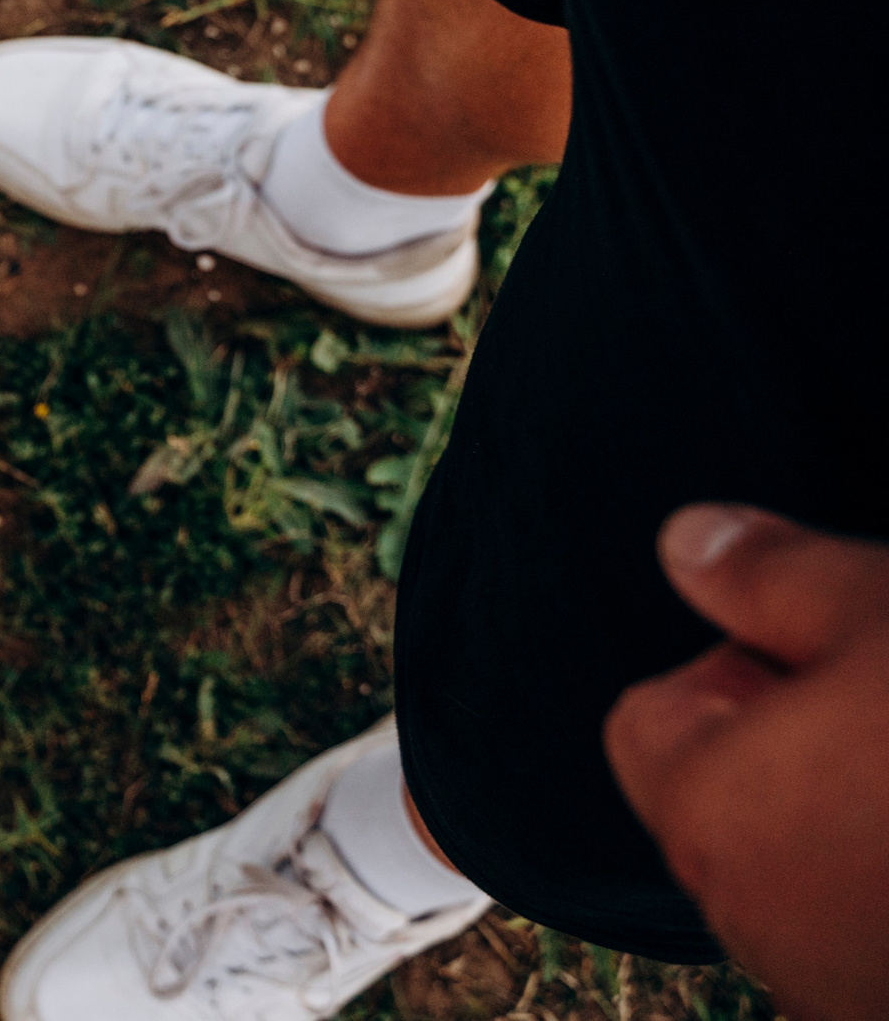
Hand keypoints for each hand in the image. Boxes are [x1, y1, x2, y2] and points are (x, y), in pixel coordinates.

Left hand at [604, 504, 888, 1020]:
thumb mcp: (886, 609)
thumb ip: (771, 576)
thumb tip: (685, 543)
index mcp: (712, 812)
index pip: (651, 718)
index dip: (741, 663)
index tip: (842, 648)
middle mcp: (751, 921)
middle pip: (730, 801)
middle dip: (806, 747)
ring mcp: (837, 987)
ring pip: (810, 875)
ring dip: (866, 822)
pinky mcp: (888, 1011)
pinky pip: (870, 932)